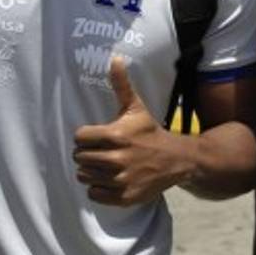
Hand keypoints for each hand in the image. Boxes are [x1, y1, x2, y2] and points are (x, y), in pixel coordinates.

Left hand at [73, 56, 193, 205]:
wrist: (176, 160)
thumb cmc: (150, 132)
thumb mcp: (136, 108)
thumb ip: (121, 85)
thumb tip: (115, 58)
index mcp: (115, 135)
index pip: (79, 138)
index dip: (86, 136)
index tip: (96, 137)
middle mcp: (116, 159)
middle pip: (79, 158)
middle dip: (87, 154)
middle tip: (101, 151)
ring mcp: (120, 179)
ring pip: (84, 177)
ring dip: (91, 171)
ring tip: (104, 164)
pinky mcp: (123, 196)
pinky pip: (94, 194)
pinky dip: (98, 189)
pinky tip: (109, 179)